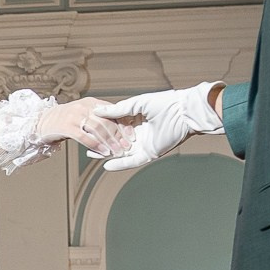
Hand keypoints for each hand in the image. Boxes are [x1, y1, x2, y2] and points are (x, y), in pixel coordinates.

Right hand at [36, 97, 137, 156]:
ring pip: (98, 129)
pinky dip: (96, 146)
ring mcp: (75, 116)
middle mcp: (84, 107)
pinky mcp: (67, 126)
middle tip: (127, 146)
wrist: (42, 122)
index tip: (132, 135)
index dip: (124, 124)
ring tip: (117, 152)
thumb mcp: (84, 113)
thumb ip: (99, 118)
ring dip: (110, 142)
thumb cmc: (65, 120)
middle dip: (119, 135)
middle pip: (107, 121)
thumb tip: (119, 128)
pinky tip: (103, 153)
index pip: (113, 112)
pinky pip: (85, 137)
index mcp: (92, 103)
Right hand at [96, 82, 223, 171]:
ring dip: (106, 154)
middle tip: (85, 143)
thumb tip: (97, 110)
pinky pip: (132, 161)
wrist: (184, 112)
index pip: (115, 126)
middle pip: (116, 140)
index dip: (101, 127)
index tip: (86, 126)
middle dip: (100, 143)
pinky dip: (120, 164)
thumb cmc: (165, 103)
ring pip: (121, 152)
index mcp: (136, 120)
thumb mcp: (137, 104)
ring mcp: (143, 145)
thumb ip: (118, 110)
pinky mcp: (150, 153)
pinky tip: (106, 165)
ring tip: (90, 154)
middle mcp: (139, 134)